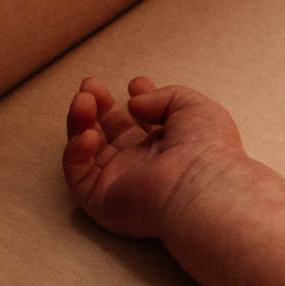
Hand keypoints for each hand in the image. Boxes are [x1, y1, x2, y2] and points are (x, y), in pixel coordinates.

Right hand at [62, 75, 243, 238]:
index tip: (136, 84)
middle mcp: (144, 164)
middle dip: (98, 106)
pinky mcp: (103, 201)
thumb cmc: (208, 148)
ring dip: (80, 121)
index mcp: (169, 145)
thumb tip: (135, 102)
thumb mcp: (194, 107)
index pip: (143, 122)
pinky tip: (89, 134)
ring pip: (87, 150)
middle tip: (90, 85)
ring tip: (83, 99)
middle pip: (110, 132)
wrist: (201, 186)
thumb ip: (163, 96)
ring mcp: (121, 183)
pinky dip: (75, 152)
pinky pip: (78, 176)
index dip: (137, 101)